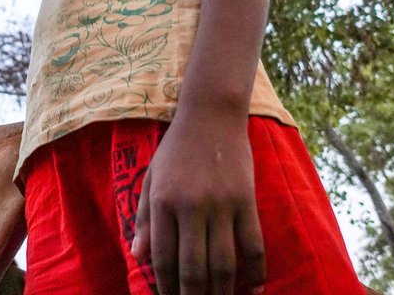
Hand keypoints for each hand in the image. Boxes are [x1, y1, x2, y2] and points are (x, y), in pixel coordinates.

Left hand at [131, 113, 265, 294]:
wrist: (210, 116)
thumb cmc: (175, 149)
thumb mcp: (150, 178)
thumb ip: (144, 218)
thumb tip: (137, 256)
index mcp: (163, 201)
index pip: (163, 258)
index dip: (165, 287)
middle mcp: (191, 206)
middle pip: (194, 268)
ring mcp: (221, 204)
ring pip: (224, 263)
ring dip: (222, 292)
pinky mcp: (246, 200)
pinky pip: (254, 245)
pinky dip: (256, 273)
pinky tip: (253, 290)